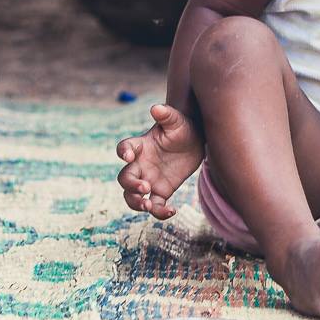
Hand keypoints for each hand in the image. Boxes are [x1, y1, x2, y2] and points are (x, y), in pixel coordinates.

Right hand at [115, 102, 205, 219]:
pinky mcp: (161, 190)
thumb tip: (157, 108)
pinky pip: (155, 205)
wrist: (196, 141)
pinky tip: (172, 210)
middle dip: (131, 185)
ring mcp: (149, 179)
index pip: (124, 148)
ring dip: (136, 203)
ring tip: (148, 206)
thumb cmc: (183, 128)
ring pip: (133, 196)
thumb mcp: (177, 121)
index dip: (123, 152)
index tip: (128, 156)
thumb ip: (167, 115)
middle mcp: (140, 164)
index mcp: (140, 146)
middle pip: (125, 178)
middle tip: (145, 187)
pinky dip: (159, 212)